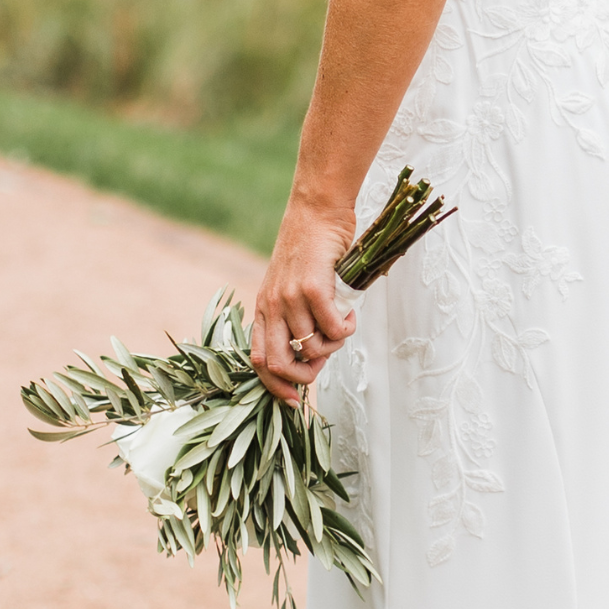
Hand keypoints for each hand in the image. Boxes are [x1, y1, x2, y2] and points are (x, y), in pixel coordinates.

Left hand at [248, 191, 358, 408]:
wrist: (317, 210)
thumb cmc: (310, 248)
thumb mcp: (292, 285)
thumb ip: (295, 316)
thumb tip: (312, 354)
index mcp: (263, 308)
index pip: (258, 360)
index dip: (274, 387)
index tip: (295, 398)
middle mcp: (271, 306)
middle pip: (278, 363)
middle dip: (304, 376)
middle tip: (324, 365)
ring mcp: (290, 298)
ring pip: (312, 347)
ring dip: (334, 346)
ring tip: (342, 324)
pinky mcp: (313, 288)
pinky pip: (333, 328)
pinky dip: (346, 328)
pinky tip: (350, 313)